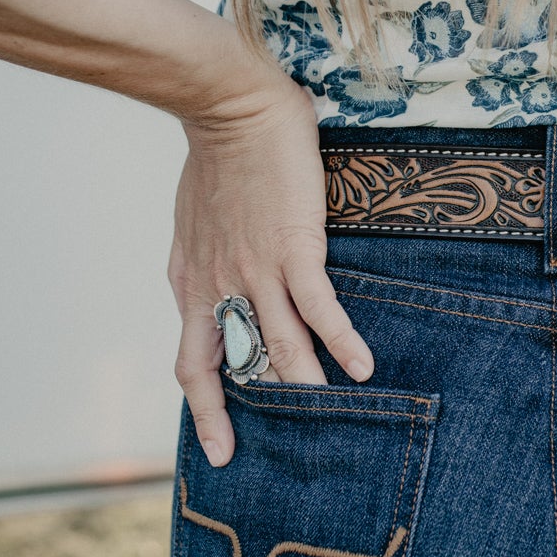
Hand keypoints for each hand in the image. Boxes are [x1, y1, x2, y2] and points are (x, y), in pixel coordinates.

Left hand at [168, 76, 373, 466]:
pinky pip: (320, 310)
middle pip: (241, 368)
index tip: (222, 449)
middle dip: (265, 412)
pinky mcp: (293, 249)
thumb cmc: (216, 157)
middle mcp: (220, 286)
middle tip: (292, 447)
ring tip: (335, 419)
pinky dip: (343, 343)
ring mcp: (256, 271)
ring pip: (282, 349)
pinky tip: (364, 367)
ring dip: (309, 388)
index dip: (207, 410)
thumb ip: (202, 264)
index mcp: (193, 282)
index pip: (195, 363)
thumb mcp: (192, 225)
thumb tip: (213, 290)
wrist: (228, 108)